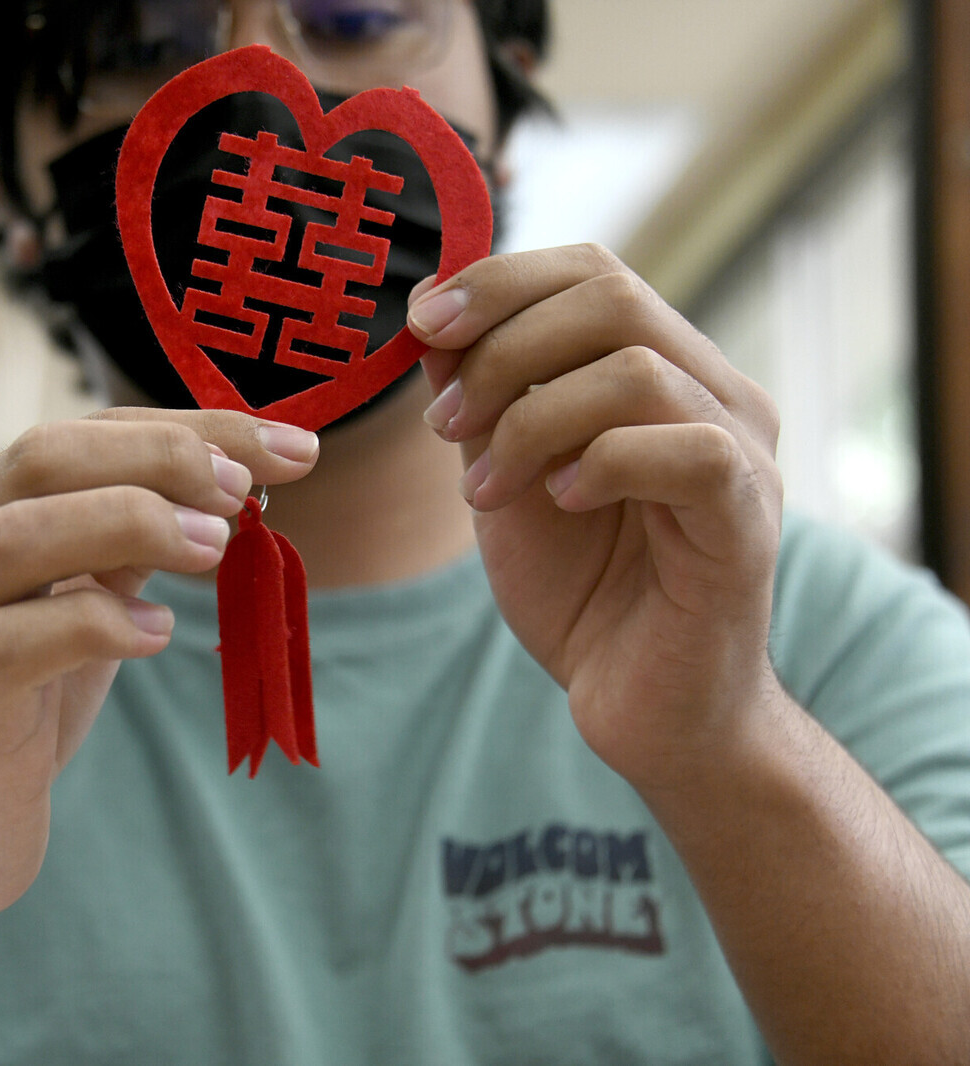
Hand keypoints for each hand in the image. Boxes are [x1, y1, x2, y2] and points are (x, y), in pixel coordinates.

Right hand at [0, 408, 317, 928]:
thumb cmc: (5, 705)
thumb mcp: (71, 600)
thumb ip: (124, 541)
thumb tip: (230, 484)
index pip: (87, 431)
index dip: (195, 428)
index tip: (290, 447)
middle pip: (45, 456)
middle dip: (161, 457)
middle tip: (244, 491)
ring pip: (15, 536)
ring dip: (128, 524)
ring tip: (214, 547)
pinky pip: (8, 644)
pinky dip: (91, 627)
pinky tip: (154, 635)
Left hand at [407, 244, 782, 789]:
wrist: (644, 709)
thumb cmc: (583, 592)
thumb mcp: (503, 477)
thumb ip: (478, 399)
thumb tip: (428, 318)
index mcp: (662, 369)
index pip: (591, 270)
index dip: (498, 281)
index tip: (420, 326)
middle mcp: (715, 393)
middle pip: (613, 296)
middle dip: (501, 347)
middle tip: (443, 425)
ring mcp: (742, 452)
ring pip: (637, 369)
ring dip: (531, 420)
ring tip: (483, 490)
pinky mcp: (747, 519)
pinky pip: (686, 450)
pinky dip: (600, 464)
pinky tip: (558, 504)